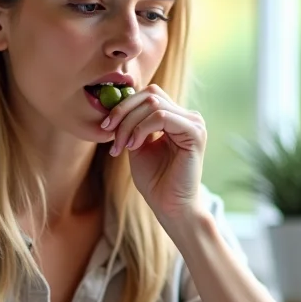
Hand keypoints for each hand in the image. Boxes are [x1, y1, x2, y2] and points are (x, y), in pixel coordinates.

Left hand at [101, 85, 206, 218]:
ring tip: (122, 146)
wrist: (169, 206)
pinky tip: (134, 146)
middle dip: (124, 112)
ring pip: (153, 105)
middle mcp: (187, 117)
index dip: (124, 105)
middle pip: (150, 95)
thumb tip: (115, 104)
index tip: (105, 126)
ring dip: (129, 124)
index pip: (149, 95)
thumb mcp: (136, 145)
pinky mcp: (195, 134)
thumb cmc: (154, 180)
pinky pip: (162, 117)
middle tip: (109, 133)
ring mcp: (194, 123)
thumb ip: (131, 124)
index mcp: (176, 117)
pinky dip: (142, 129)